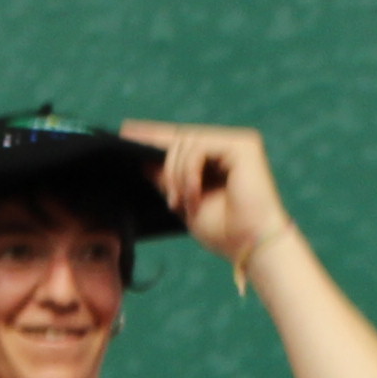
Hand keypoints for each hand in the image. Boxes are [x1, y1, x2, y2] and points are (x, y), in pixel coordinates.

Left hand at [119, 119, 295, 281]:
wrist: (250, 246)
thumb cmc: (224, 231)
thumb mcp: (184, 201)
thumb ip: (167, 179)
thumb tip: (142, 160)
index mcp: (218, 157)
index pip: (181, 140)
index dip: (154, 135)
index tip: (126, 131)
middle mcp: (229, 145)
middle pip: (181, 139)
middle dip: (166, 168)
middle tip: (171, 202)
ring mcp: (238, 142)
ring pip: (187, 143)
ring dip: (177, 176)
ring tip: (181, 204)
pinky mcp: (243, 145)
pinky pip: (200, 148)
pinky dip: (190, 173)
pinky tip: (194, 196)